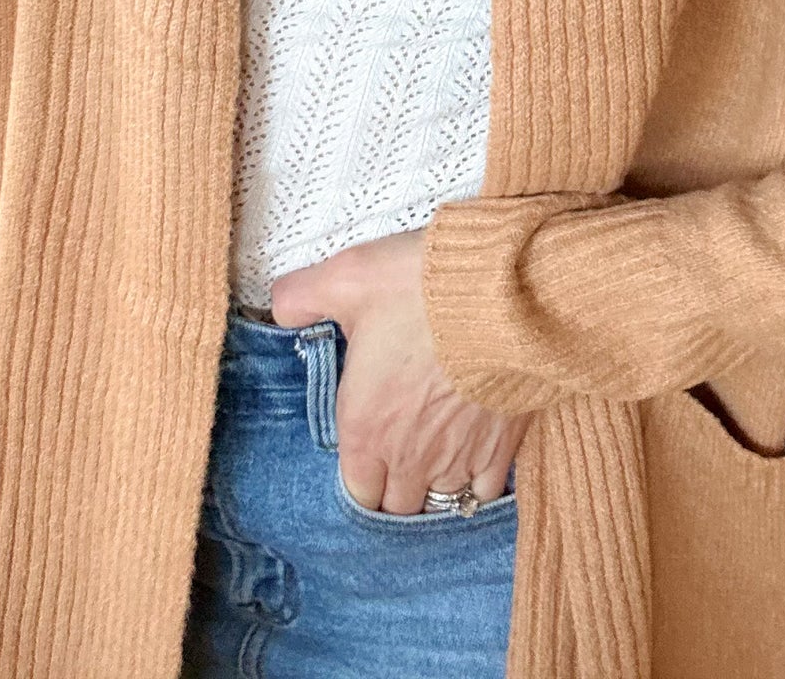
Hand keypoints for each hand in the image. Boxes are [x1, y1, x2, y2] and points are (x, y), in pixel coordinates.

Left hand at [268, 227, 530, 515]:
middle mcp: (409, 456)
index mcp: (365, 428)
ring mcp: (459, 457)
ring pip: (440, 502)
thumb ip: (302, 298)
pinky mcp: (502, 447)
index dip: (360, 477)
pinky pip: (485, 491)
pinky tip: (475, 461)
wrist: (502, 296)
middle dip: (395, 488)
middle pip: (397, 506)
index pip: (355, 491)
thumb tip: (282, 308)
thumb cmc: (421, 291)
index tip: (366, 453)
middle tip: (397, 458)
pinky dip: (478, 483)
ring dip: (434, 487)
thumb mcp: (345, 279)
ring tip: (434, 463)